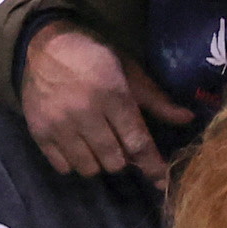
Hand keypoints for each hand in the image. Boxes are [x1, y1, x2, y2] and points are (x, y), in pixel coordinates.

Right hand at [15, 23, 193, 184]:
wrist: (44, 46)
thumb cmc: (94, 57)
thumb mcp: (128, 71)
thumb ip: (156, 100)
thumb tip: (187, 118)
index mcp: (112, 95)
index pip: (137, 142)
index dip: (152, 166)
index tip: (162, 181)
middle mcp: (85, 113)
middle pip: (114, 161)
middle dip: (122, 158)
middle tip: (119, 143)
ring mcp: (59, 124)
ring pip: (88, 168)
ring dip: (98, 162)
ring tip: (97, 145)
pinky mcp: (39, 132)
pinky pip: (63, 167)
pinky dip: (73, 162)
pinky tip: (76, 145)